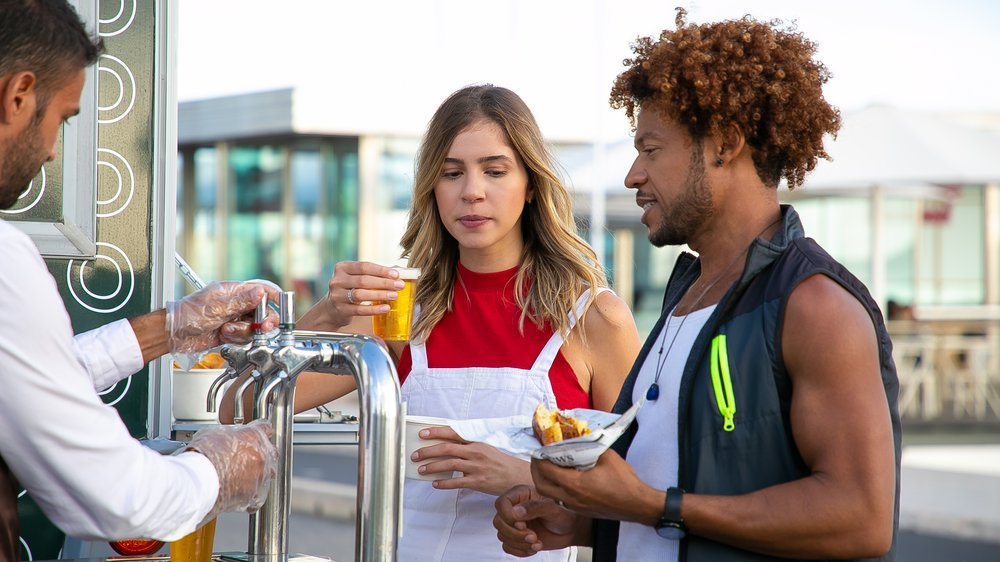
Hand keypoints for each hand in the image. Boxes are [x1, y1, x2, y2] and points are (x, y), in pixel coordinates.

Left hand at [166, 281, 280, 352]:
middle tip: (261, 327)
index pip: (262, 291)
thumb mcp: (217, 306)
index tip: (283, 306)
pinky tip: (224, 336)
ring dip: (243, 332)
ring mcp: (235, 319)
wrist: (175, 333)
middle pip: (263, 313)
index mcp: (235, 292)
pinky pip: (244, 338)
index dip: (274, 298)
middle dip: (262, 322)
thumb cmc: (190, 314)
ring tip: (227, 330)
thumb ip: (242, 300)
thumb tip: (260, 292)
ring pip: (254, 328)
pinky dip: (236, 339)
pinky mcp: (231, 332)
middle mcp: (237, 305)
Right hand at [181, 419, 277, 521]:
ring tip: (242, 475)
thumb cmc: (204, 456)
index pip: (265, 428)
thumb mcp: (214, 433)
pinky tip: (240, 493)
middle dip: (262, 453)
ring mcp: (259, 476)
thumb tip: (228, 436)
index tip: (257, 433)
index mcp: (254, 436)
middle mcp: (261, 456)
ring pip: (268, 474)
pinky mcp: (253, 495)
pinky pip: (257, 496)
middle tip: (247, 456)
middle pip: (271, 452)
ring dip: (259, 474)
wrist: (199, 480)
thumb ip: (229, 434)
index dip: (259, 430)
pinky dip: (251, 495)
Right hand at [320, 261, 404, 328]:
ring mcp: (337, 296)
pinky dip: (374, 309)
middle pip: (363, 280)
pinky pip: (359, 310)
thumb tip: (398, 271)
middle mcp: (337, 280)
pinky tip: (385, 308)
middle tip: (399, 285)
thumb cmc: (350, 289)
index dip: (381, 270)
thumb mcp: (357, 278)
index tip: (396, 274)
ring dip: (380, 295)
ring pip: (360, 294)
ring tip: (394, 295)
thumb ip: (374, 274)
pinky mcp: (340, 310)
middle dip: (384, 283)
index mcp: (342, 267)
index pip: (364, 266)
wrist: (331, 309)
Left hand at [411, 426, 531, 495]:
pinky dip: (444, 483)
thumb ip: (467, 448)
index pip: (453, 434)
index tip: (422, 434)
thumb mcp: (485, 449)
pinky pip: (456, 482)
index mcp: (476, 442)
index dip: (436, 433)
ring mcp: (476, 467)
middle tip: (416, 455)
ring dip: (432, 467)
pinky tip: (435, 484)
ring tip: (421, 470)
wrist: (517, 476)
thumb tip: (446, 448)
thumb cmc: (499, 463)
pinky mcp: (478, 482)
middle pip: (447, 449)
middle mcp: (475, 453)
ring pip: (449, 464)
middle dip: (428, 451)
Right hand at [493, 485, 582, 555]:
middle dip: (516, 533)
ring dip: (519, 543)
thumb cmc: (563, 516)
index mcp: (521, 494)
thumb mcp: (553, 509)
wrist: (570, 531)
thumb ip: (535, 507)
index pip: (501, 503)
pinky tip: (533, 547)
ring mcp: (513, 524)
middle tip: (533, 536)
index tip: (523, 524)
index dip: (508, 516)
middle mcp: (514, 508)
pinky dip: (519, 550)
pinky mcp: (515, 537)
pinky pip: (507, 546)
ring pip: (502, 535)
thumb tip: (516, 512)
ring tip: (537, 542)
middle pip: (499, 522)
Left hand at [531, 449, 657, 524]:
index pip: (546, 470)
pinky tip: (563, 478)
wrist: (637, 505)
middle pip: (541, 485)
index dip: (539, 458)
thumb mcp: (606, 456)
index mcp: (574, 484)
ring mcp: (575, 507)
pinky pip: (560, 500)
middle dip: (536, 470)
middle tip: (538, 457)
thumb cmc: (624, 481)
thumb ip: (589, 447)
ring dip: (544, 480)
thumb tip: (578, 436)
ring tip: (549, 466)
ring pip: (549, 495)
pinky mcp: (581, 511)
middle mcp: (570, 498)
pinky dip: (555, 488)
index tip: (538, 447)